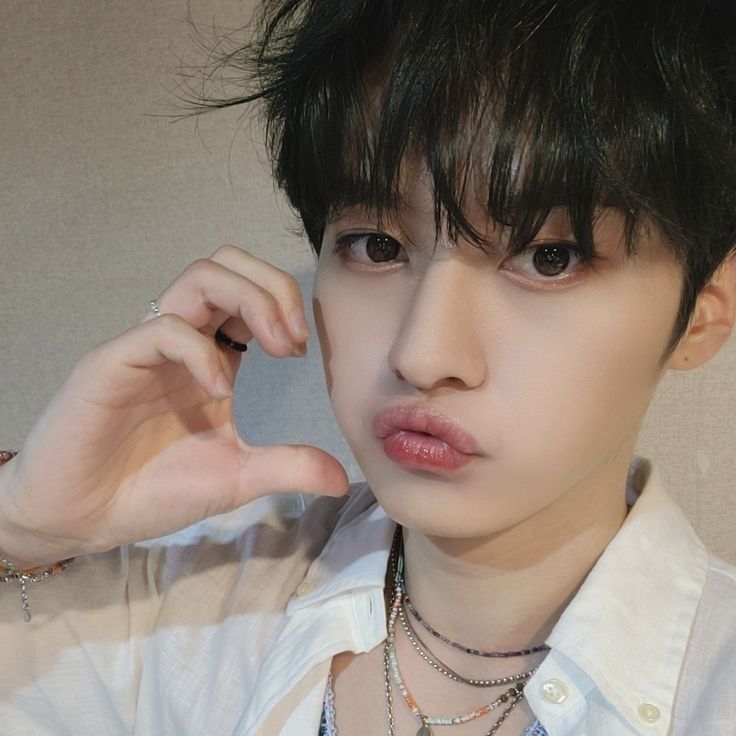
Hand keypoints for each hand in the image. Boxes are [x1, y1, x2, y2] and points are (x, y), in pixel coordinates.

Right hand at [0, 246, 348, 566]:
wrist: (84, 518)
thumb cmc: (151, 489)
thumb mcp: (236, 477)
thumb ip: (287, 467)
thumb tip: (342, 477)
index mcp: (210, 357)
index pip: (250, 294)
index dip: (284, 305)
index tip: (302, 349)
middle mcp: (182, 340)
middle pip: (227, 265)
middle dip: (274, 287)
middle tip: (294, 339)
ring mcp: (148, 346)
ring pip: (198, 277)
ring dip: (250, 299)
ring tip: (275, 347)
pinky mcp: (113, 361)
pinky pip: (163, 328)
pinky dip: (202, 351)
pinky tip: (219, 389)